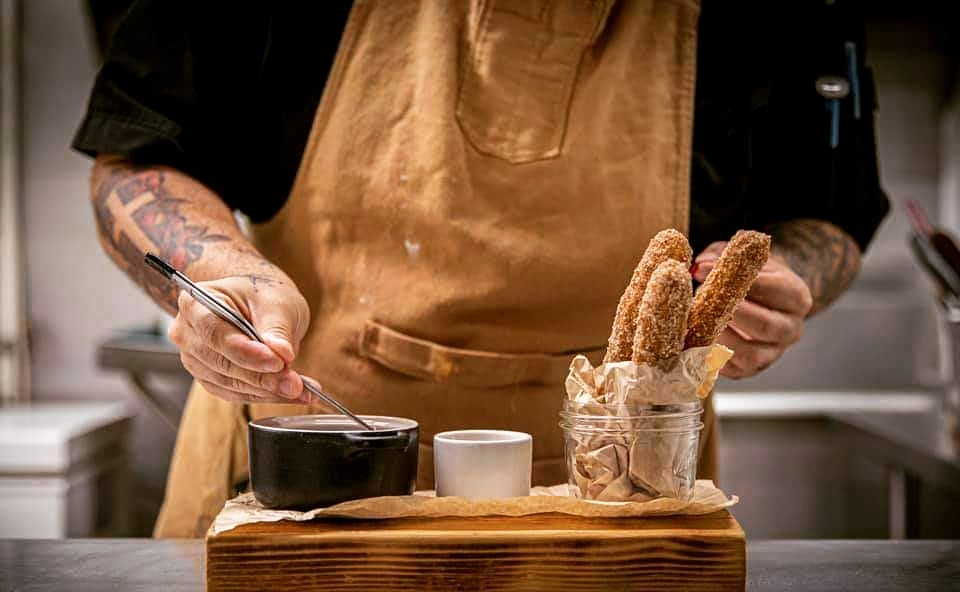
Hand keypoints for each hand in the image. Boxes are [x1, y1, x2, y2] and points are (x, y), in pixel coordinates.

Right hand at [167, 271, 311, 403]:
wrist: (259, 304)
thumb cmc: (263, 294)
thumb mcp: (277, 302)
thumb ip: (277, 328)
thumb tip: (282, 355)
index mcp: (195, 303)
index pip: (216, 334)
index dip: (247, 352)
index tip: (278, 362)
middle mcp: (187, 333)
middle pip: (222, 363)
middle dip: (263, 377)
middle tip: (296, 384)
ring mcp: (196, 359)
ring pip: (231, 384)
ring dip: (268, 390)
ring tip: (302, 389)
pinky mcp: (210, 379)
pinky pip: (236, 393)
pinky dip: (266, 395)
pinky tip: (292, 393)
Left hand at [693, 242, 812, 378]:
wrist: (757, 302)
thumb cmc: (747, 275)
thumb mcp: (740, 259)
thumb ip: (722, 257)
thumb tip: (700, 267)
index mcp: (796, 297)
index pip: (772, 288)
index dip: (737, 279)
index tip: (702, 269)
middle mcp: (791, 329)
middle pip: (765, 326)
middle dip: (730, 313)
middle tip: (701, 300)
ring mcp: (771, 354)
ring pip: (749, 354)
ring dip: (718, 337)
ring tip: (695, 320)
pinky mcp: (748, 370)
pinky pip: (729, 369)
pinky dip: (708, 355)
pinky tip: (692, 338)